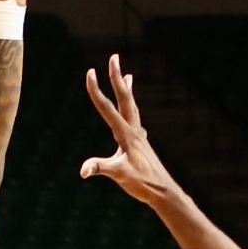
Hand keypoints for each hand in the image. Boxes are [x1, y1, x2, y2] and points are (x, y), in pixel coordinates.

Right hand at [81, 56, 181, 207]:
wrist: (163, 192)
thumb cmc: (142, 184)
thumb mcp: (119, 175)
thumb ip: (101, 168)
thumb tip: (84, 170)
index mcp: (126, 135)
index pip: (107, 108)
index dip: (96, 90)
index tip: (90, 72)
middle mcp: (134, 131)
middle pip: (124, 98)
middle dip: (117, 77)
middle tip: (114, 57)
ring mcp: (139, 136)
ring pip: (132, 107)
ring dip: (127, 90)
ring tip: (127, 76)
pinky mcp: (141, 144)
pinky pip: (135, 120)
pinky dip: (131, 110)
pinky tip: (132, 115)